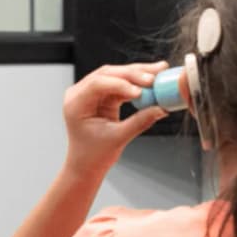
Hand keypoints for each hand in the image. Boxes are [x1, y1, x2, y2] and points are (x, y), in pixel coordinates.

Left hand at [63, 61, 169, 175]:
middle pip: (109, 74)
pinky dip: (137, 83)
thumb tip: (160, 108)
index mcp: (76, 103)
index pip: (98, 84)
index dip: (121, 84)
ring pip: (117, 75)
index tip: (140, 91)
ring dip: (138, 73)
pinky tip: (151, 82)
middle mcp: (81, 93)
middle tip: (154, 76)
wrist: (87, 165)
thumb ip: (140, 122)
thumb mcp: (117, 139)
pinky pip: (122, 83)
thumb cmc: (92, 155)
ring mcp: (92, 93)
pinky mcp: (104, 95)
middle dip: (133, 73)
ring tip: (158, 71)